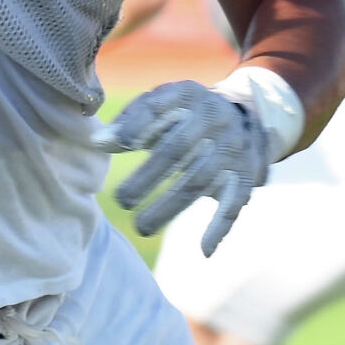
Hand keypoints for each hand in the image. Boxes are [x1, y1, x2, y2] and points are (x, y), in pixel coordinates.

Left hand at [90, 80, 270, 255]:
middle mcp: (213, 118)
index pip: (157, 106)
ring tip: (141, 227)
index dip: (136, 125)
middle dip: (147, 177)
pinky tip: (204, 250)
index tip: (116, 144)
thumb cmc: (183, 113)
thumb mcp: (159, 104)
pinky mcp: (246, 174)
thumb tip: (97, 142)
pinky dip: (221, 227)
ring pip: (200, 181)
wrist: (246, 115)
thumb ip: (129, 121)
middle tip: (122, 200)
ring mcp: (232, 148)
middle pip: (177, 150)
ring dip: (170, 207)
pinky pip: (235, 203)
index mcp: (185, 95)